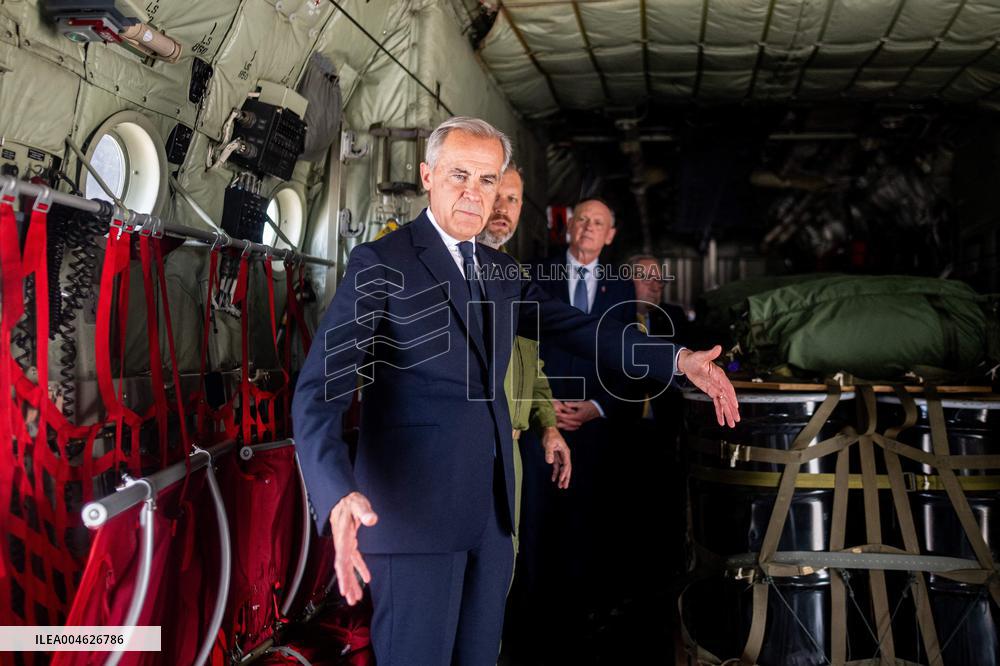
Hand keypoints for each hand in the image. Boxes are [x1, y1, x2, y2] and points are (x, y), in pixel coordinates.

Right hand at [328, 491, 377, 605]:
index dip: (343, 576)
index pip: (342, 560)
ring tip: (355, 599)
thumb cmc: (350, 501)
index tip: (343, 590)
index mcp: (343, 537)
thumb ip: (364, 512)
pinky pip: (354, 560)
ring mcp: (345, 545)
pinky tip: (366, 579)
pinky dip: (359, 570)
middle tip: (351, 601)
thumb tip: (372, 520)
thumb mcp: (358, 503)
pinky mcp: (350, 543)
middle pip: (343, 568)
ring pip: (347, 567)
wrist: (342, 498)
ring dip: (351, 582)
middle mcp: (342, 544)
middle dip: (346, 585)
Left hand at [541, 426, 570, 488]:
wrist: (547, 429)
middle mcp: (565, 455)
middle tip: (564, 487)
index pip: (566, 465)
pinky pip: (557, 467)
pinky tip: (553, 479)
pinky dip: (556, 473)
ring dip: (561, 477)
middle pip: (567, 469)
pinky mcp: (556, 457)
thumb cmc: (550, 435)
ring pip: (562, 469)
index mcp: (565, 452)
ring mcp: (561, 456)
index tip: (561, 479)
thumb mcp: (549, 443)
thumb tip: (550, 462)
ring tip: (560, 486)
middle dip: (566, 478)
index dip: (564, 473)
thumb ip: (549, 452)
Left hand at [553, 400, 599, 430]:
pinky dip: (568, 428)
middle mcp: (578, 421)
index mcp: (577, 417)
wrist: (597, 409)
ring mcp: (579, 423)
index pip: (566, 417)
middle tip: (552, 420)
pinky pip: (573, 428)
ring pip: (569, 427)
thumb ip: (572, 404)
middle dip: (559, 421)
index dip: (560, 415)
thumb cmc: (589, 406)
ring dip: (562, 426)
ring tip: (555, 425)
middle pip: (566, 423)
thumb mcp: (581, 404)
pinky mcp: (580, 423)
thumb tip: (565, 404)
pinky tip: (564, 428)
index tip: (554, 413)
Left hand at [678, 346, 740, 427]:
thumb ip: (710, 353)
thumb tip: (718, 347)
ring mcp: (716, 388)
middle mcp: (720, 383)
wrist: (688, 363)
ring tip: (731, 424)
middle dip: (732, 409)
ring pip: (723, 403)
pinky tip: (721, 420)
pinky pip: (717, 403)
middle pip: (727, 398)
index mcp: (719, 375)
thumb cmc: (695, 358)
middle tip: (736, 419)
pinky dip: (719, 412)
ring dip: (727, 413)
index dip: (731, 396)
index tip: (735, 405)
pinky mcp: (711, 392)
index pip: (727, 387)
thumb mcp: (701, 356)